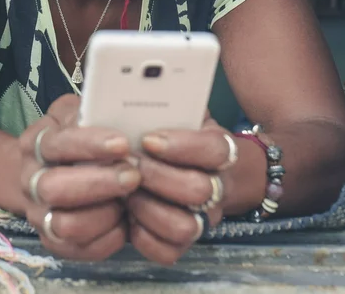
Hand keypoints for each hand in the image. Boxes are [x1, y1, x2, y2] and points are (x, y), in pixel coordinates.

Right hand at [20, 94, 140, 260]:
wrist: (49, 169)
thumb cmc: (77, 135)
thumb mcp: (79, 112)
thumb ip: (93, 109)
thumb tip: (122, 104)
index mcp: (34, 143)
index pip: (56, 143)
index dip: (89, 145)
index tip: (123, 143)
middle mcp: (31, 180)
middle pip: (54, 188)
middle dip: (98, 183)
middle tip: (133, 176)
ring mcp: (39, 214)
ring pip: (64, 225)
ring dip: (103, 214)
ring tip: (130, 201)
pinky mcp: (54, 241)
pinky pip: (79, 250)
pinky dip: (107, 239)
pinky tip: (125, 222)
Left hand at [125, 116, 259, 265]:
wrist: (192, 166)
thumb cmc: (173, 130)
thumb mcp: (178, 108)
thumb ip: (165, 101)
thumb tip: (132, 91)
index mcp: (219, 149)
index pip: (216, 148)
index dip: (183, 145)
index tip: (149, 138)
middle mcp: (216, 187)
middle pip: (199, 190)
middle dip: (158, 177)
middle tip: (129, 165)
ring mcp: (201, 218)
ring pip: (185, 226)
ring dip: (148, 208)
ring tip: (124, 191)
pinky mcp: (180, 242)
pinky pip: (167, 252)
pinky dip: (143, 236)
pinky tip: (127, 216)